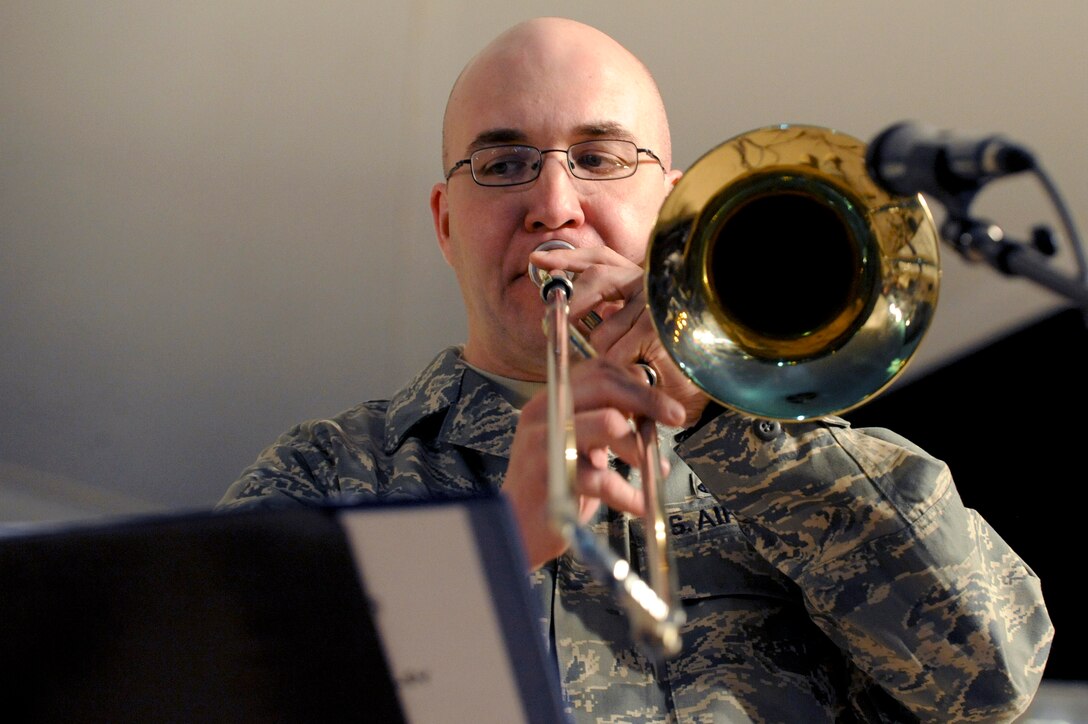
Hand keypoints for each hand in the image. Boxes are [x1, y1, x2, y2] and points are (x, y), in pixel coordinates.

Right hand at [503, 357, 685, 568]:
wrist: (516, 529)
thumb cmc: (553, 485)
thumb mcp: (577, 442)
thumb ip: (603, 418)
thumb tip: (650, 404)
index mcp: (551, 399)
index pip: (599, 371)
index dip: (638, 383)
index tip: (665, 404)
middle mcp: (543, 412)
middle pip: (605, 386)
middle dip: (648, 401)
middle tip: (675, 418)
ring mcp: (543, 442)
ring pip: (608, 422)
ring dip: (639, 448)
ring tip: (653, 469)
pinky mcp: (550, 476)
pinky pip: (604, 478)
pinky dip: (628, 494)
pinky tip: (638, 504)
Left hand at [528, 245, 710, 427]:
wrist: (709, 380)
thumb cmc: (668, 359)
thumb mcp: (630, 332)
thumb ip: (604, 318)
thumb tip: (561, 316)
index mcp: (641, 279)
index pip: (601, 258)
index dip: (568, 258)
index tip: (537, 260)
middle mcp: (650, 284)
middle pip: (597, 279)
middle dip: (573, 302)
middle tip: (555, 323)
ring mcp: (654, 306)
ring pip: (601, 332)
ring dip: (603, 358)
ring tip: (622, 369)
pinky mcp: (655, 330)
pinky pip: (613, 354)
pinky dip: (616, 371)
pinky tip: (633, 375)